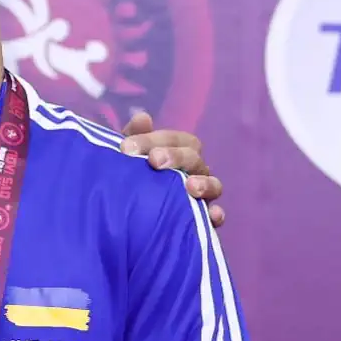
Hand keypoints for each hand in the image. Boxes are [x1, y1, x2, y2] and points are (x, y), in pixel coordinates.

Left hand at [120, 111, 224, 227]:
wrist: (123, 220)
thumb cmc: (128, 180)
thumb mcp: (126, 158)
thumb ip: (133, 138)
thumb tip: (142, 118)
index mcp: (176, 153)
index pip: (175, 139)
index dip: (153, 139)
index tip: (126, 147)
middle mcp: (192, 172)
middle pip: (193, 158)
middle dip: (175, 156)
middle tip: (154, 160)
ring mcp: (200, 197)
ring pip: (213, 185)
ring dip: (205, 183)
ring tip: (191, 186)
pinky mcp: (201, 221)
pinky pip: (215, 217)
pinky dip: (216, 215)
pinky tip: (212, 215)